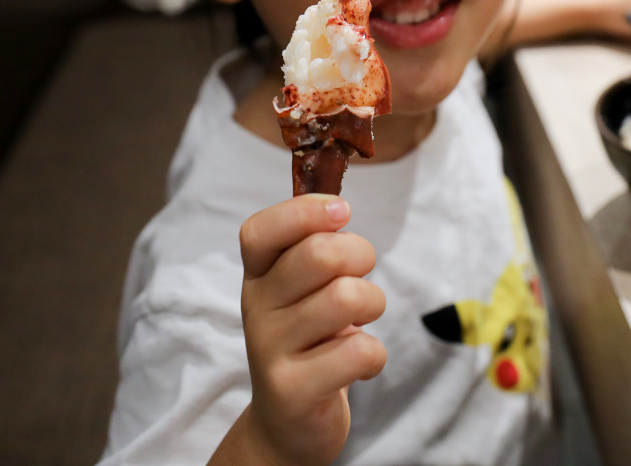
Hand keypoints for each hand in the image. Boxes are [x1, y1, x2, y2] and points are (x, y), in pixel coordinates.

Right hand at [229, 196, 386, 465]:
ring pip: (346, 298)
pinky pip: (359, 352)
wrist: (287, 423)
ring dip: (373, 304)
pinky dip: (374, 355)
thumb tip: (338, 207)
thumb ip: (313, 249)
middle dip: (360, 255)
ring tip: (361, 321)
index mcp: (257, 276)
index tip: (342, 211)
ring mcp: (270, 351)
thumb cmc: (307, 340)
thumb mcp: (299, 291)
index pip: (260, 230)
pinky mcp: (293, 391)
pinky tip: (359, 363)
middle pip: (319, 255)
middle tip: (362, 274)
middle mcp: (256, 308)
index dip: (304, 212)